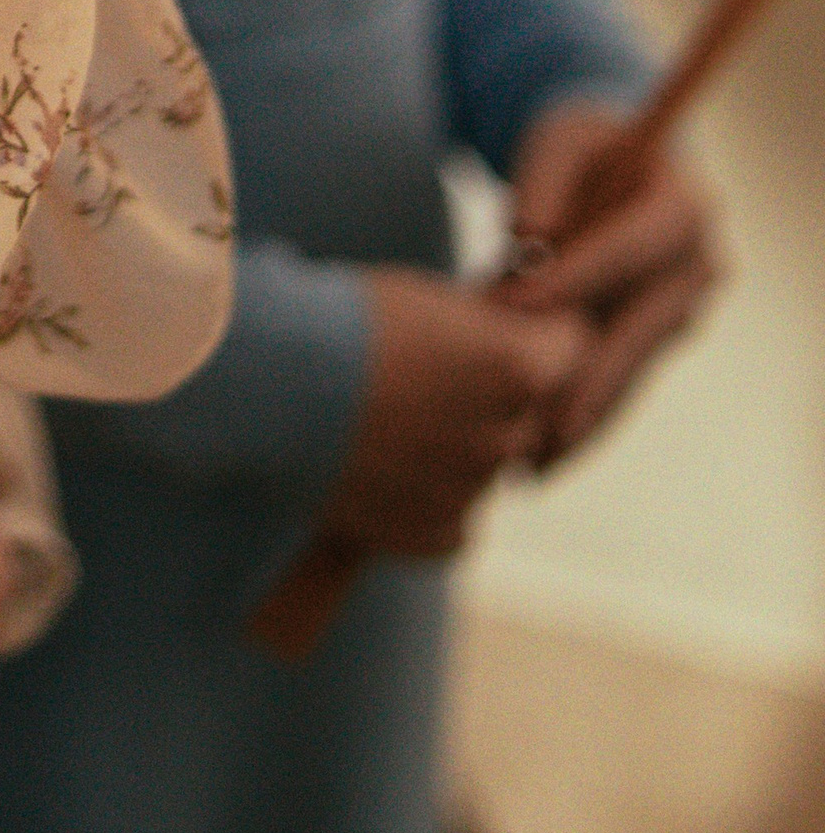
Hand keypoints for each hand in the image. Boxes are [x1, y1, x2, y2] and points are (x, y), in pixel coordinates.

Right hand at [315, 268, 588, 559]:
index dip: (538, 329)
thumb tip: (516, 332)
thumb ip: (490, 327)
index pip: (569, 348)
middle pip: (532, 412)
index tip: (507, 321)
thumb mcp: (430, 299)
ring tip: (400, 415)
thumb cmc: (340, 319)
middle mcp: (507, 437)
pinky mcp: (432, 534)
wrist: (262, 381)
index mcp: (520, 371)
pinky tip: (389, 462)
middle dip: (501, 392)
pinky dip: (433, 496)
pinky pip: (457, 518)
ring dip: (464, 445)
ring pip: (490, 466)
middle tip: (439, 368)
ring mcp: (471, 491)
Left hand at [497, 99, 722, 464]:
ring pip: (630, 370)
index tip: (513, 305)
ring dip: (583, 419)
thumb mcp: (559, 138)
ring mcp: (683, 308)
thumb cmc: (583, 147)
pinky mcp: (659, 337)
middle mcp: (699, 264)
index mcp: (684, 206)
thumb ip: (544, 180)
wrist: (620, 165)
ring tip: (529, 466)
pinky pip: (624, 382)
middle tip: (527, 424)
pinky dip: (587, 420)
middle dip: (581, 378)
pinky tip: (546, 460)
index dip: (573, 277)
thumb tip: (529, 241)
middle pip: (637, 330)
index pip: (626, 248)